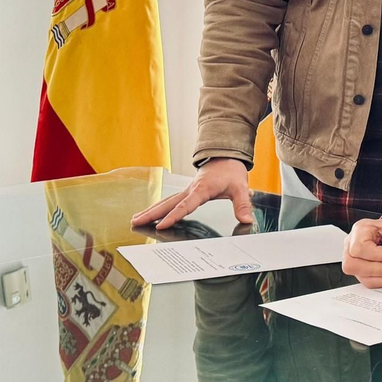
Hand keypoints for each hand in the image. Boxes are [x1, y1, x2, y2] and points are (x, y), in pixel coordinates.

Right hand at [132, 159, 252, 229]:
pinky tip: (150, 213)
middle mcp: (190, 189)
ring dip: (151, 210)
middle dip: (151, 213)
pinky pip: (170, 200)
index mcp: (202, 189)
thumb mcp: (240, 187)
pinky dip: (158, 207)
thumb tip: (246, 220)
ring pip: (165, 201)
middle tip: (135, 222)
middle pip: (168, 203)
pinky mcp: (187, 191)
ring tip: (135, 219)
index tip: (161, 226)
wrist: (227, 155)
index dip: (174, 216)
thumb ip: (242, 205)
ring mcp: (187, 190)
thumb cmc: (231, 170)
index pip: (185, 206)